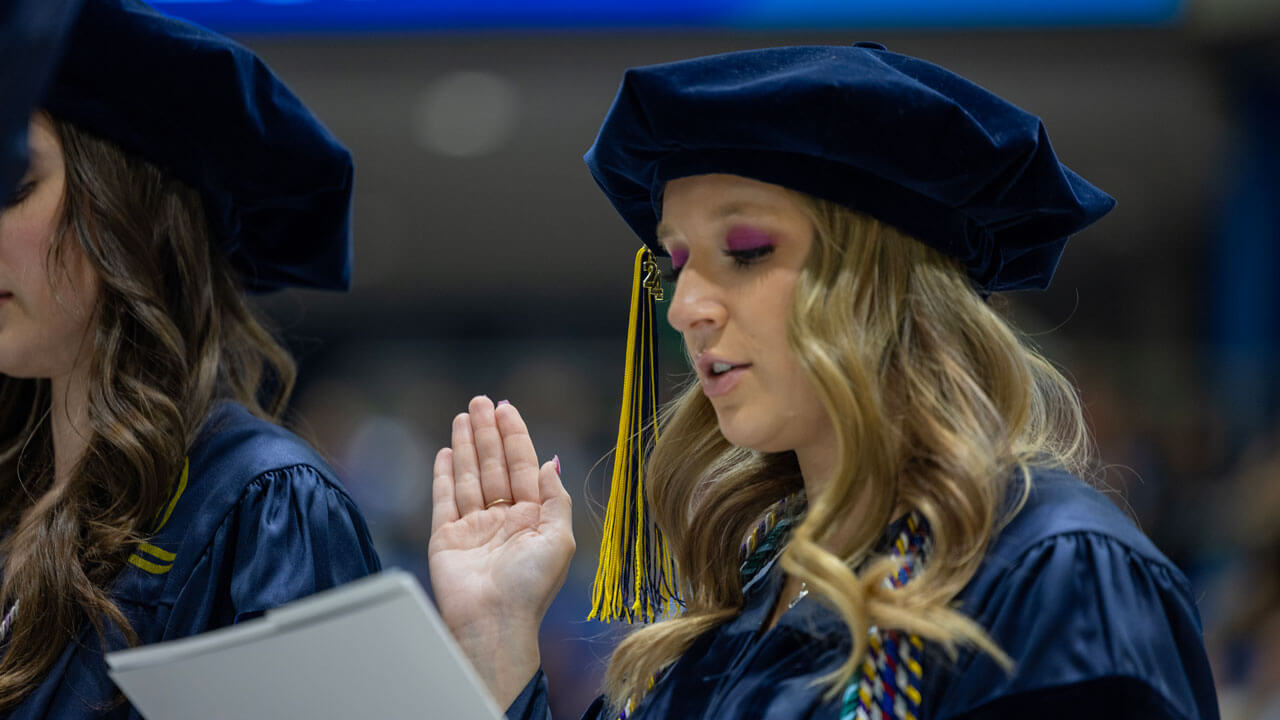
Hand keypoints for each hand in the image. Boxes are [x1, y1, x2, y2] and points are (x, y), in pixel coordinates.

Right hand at [428, 396, 574, 707]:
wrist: (493, 622)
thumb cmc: (530, 587)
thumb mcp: (559, 539)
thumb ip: (555, 498)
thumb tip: (550, 463)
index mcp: (532, 518)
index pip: (522, 466)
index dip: (515, 436)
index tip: (506, 408)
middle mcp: (503, 518)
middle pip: (493, 465)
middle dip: (488, 432)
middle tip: (481, 400)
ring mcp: (473, 527)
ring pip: (469, 476)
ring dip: (467, 445)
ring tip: (464, 415)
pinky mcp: (446, 537)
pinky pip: (444, 498)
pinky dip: (444, 474)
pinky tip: (447, 451)